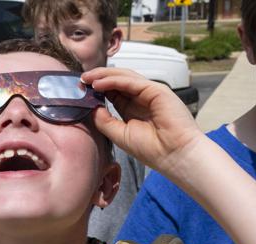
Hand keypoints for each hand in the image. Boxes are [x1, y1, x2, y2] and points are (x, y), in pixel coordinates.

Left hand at [81, 67, 202, 171]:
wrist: (174, 155)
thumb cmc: (153, 149)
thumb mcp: (120, 135)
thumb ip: (105, 121)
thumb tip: (92, 108)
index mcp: (133, 108)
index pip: (113, 92)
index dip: (97, 89)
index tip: (80, 90)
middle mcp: (141, 98)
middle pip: (117, 81)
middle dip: (98, 78)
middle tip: (80, 80)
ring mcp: (150, 92)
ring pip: (124, 77)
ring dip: (103, 76)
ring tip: (87, 78)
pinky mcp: (156, 90)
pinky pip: (131, 82)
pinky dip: (114, 80)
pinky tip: (99, 83)